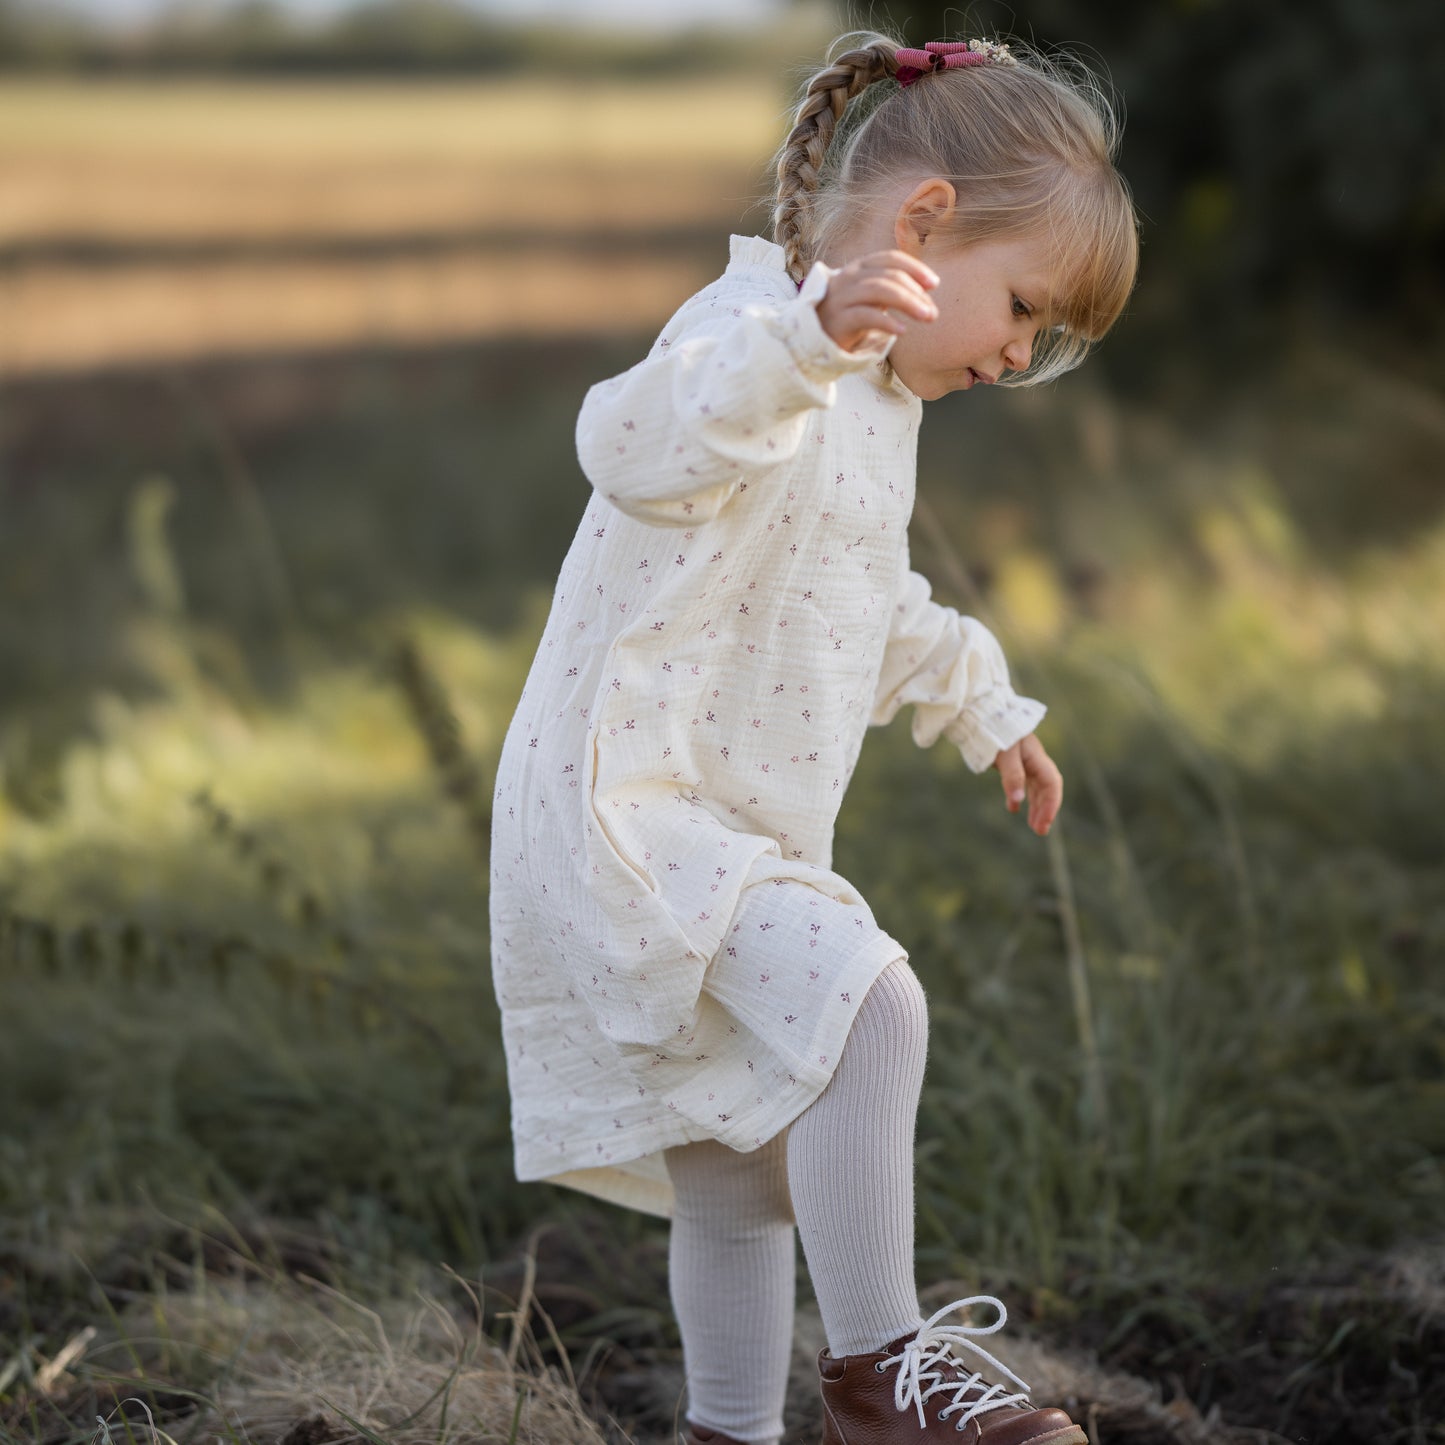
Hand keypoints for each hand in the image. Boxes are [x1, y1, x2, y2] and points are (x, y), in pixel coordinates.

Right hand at [815, 249, 939, 352]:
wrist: (811, 342)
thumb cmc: (845, 321)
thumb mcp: (868, 299)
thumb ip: (889, 290)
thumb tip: (925, 292)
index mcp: (857, 269)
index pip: (889, 258)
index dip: (914, 268)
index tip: (934, 284)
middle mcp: (848, 278)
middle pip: (888, 275)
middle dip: (915, 292)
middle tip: (933, 313)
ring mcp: (841, 298)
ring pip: (879, 290)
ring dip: (908, 303)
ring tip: (926, 317)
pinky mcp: (837, 321)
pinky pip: (866, 316)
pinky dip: (887, 322)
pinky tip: (902, 331)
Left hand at [992, 734, 1062, 836]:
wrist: (983, 714)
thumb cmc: (995, 731)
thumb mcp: (1004, 754)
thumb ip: (1012, 777)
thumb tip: (1017, 802)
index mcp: (1036, 757)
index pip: (1051, 784)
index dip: (1051, 804)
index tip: (1044, 822)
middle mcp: (1035, 760)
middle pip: (1047, 789)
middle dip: (1046, 810)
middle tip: (1040, 831)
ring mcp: (1026, 761)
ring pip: (1036, 788)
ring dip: (1036, 806)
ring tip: (1034, 826)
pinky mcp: (1015, 762)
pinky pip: (1023, 783)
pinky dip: (1020, 797)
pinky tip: (1013, 809)